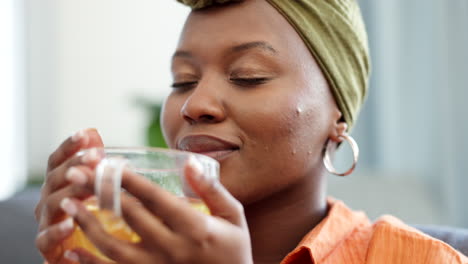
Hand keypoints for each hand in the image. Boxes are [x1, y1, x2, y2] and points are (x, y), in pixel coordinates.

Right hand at [35, 128, 103, 263]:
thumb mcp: (94, 188)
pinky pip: (45, 239)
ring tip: (88, 188)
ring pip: (52, 204)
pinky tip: (71, 224)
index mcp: (59, 184)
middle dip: (75, 165)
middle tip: (96, 157)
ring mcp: (46, 221)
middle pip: (55, 178)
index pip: (58, 160)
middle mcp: (49, 199)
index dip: (69, 147)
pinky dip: (57, 232)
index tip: (85, 135)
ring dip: (70, 193)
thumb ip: (91, 162)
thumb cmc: (88, 216)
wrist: (81, 253)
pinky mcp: (48, 247)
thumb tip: (93, 133)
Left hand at [61, 158, 252, 263]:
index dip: (127, 178)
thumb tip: (190, 163)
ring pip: (112, 247)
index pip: (153, 197)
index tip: (105, 162)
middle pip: (127, 215)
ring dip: (86, 223)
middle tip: (76, 172)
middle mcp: (171, 248)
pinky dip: (89, 263)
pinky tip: (72, 248)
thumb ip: (213, 190)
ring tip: (68, 203)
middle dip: (98, 190)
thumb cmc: (234, 251)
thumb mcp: (234, 217)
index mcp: (193, 228)